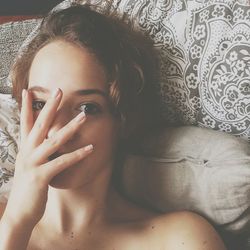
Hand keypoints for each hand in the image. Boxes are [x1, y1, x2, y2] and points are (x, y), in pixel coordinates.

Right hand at [3, 88, 92, 227]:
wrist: (19, 213)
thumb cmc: (28, 188)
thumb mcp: (30, 166)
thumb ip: (37, 152)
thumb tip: (47, 142)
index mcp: (24, 149)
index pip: (25, 123)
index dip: (26, 107)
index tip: (29, 91)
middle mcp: (27, 153)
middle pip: (39, 124)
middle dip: (50, 107)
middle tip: (59, 91)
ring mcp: (33, 164)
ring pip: (54, 140)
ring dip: (71, 127)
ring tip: (84, 116)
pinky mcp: (41, 177)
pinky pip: (62, 162)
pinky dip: (77, 154)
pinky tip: (91, 148)